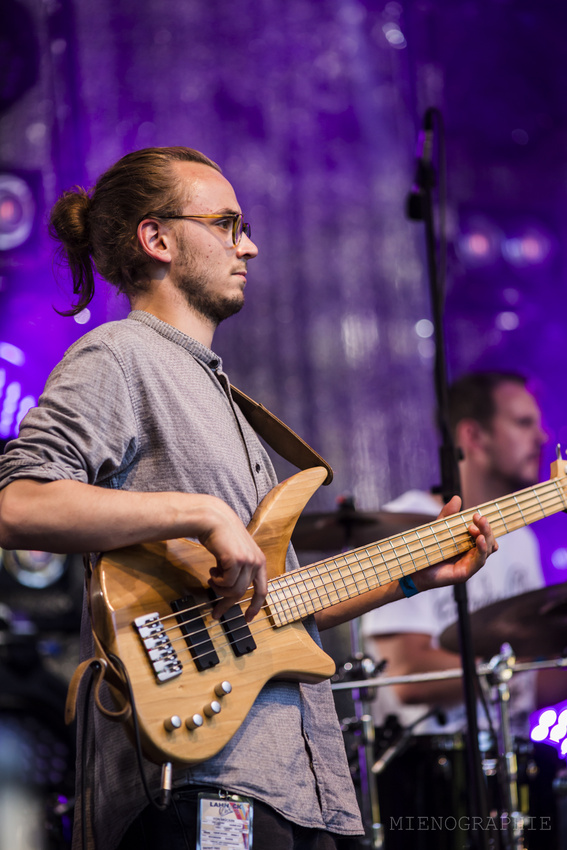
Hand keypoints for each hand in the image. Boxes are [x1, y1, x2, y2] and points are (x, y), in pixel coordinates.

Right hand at [197, 500, 266, 621]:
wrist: (213, 519)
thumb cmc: (221, 537)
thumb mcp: (234, 555)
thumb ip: (238, 571)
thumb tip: (230, 595)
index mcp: (259, 561)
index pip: (262, 589)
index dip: (255, 606)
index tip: (248, 618)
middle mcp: (256, 561)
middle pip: (243, 593)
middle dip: (227, 605)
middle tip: (215, 614)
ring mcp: (248, 561)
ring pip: (233, 590)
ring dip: (218, 589)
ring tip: (211, 579)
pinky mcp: (237, 560)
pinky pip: (226, 583)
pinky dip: (216, 581)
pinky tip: (211, 571)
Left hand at [413, 495, 497, 591]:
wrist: (413, 568)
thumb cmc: (427, 550)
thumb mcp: (438, 529)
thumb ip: (448, 515)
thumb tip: (457, 497)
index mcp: (469, 544)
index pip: (485, 534)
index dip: (484, 525)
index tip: (477, 515)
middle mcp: (472, 554)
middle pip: (490, 541)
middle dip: (487, 529)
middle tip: (480, 518)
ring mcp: (470, 564)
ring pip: (487, 550)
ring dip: (486, 537)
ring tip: (478, 529)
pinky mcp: (465, 573)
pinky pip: (479, 561)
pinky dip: (481, 549)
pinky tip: (479, 540)